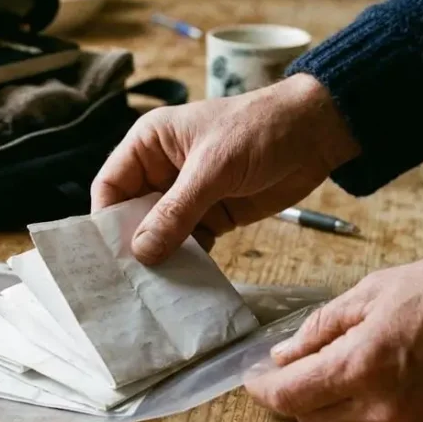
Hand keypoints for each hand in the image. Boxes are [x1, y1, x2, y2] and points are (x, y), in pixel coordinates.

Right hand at [91, 73, 359, 263]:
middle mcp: (162, 170)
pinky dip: (187, 261)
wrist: (317, 133)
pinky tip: (185, 283)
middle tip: (128, 284)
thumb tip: (141, 252)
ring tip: (154, 291)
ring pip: (160, 233)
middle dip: (132, 245)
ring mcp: (188, 195)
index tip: (107, 258)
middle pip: (131, 215)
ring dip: (160, 258)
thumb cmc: (258, 129)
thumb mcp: (212, 168)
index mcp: (149, 144)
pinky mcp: (214, 214)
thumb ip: (176, 211)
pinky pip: (190, 242)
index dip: (105, 221)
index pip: (110, 186)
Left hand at [244, 250, 422, 421]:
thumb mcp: (375, 291)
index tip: (252, 379)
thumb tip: (285, 353)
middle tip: (289, 371)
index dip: (263, 391)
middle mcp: (383, 408)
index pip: (290, 397)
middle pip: (313, 420)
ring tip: (341, 365)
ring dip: (334, 402)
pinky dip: (372, 407)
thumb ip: (323, 327)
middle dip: (294, 398)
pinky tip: (384, 376)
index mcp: (362, 367)